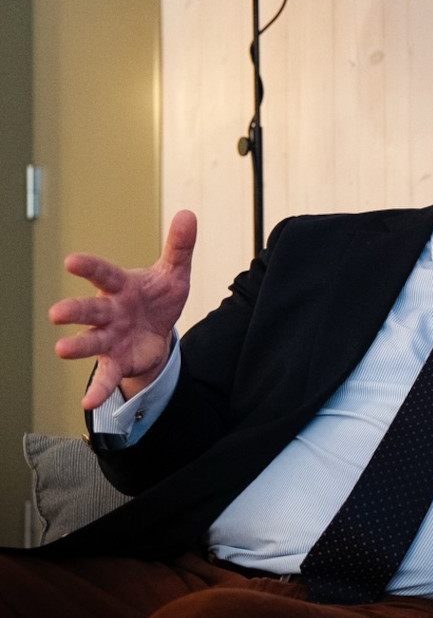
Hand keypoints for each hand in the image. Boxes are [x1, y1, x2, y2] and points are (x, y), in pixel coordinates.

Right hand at [49, 209, 196, 409]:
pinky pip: (107, 375)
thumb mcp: (174, 273)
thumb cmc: (157, 297)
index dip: (89, 267)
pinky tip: (88, 403)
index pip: (103, 274)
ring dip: (76, 346)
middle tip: (57, 312)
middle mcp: (108, 311)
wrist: (159, 331)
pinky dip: (99, 388)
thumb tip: (188, 214)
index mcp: (120, 286)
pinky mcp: (117, 360)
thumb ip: (179, 246)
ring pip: (90, 341)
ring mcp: (109, 337)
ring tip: (61, 350)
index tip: (72, 261)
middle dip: (74, 310)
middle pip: (89, 309)